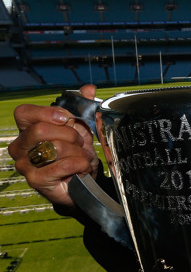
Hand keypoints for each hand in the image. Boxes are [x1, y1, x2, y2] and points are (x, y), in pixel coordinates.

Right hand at [8, 85, 99, 207]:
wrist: (81, 182)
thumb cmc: (75, 154)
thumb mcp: (82, 128)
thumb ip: (83, 107)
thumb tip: (88, 88)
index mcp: (28, 129)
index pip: (24, 113)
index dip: (47, 112)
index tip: (67, 118)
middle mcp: (21, 146)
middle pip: (40, 130)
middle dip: (70, 135)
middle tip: (80, 142)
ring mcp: (26, 164)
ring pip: (55, 148)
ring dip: (79, 152)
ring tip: (82, 157)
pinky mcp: (36, 180)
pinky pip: (63, 166)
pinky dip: (80, 165)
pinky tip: (82, 168)